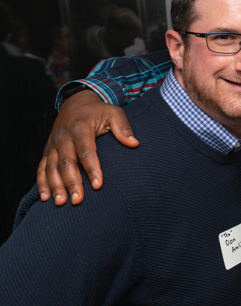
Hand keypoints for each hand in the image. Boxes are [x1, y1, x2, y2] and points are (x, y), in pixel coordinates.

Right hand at [37, 90, 138, 205]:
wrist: (75, 103)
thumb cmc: (98, 111)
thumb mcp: (113, 112)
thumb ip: (123, 127)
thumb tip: (134, 143)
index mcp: (80, 127)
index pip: (86, 150)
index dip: (92, 168)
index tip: (98, 185)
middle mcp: (64, 137)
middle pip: (67, 162)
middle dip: (71, 182)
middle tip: (78, 200)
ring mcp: (54, 145)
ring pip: (52, 167)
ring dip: (55, 186)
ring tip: (61, 202)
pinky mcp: (48, 150)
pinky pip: (42, 168)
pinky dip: (42, 182)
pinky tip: (46, 197)